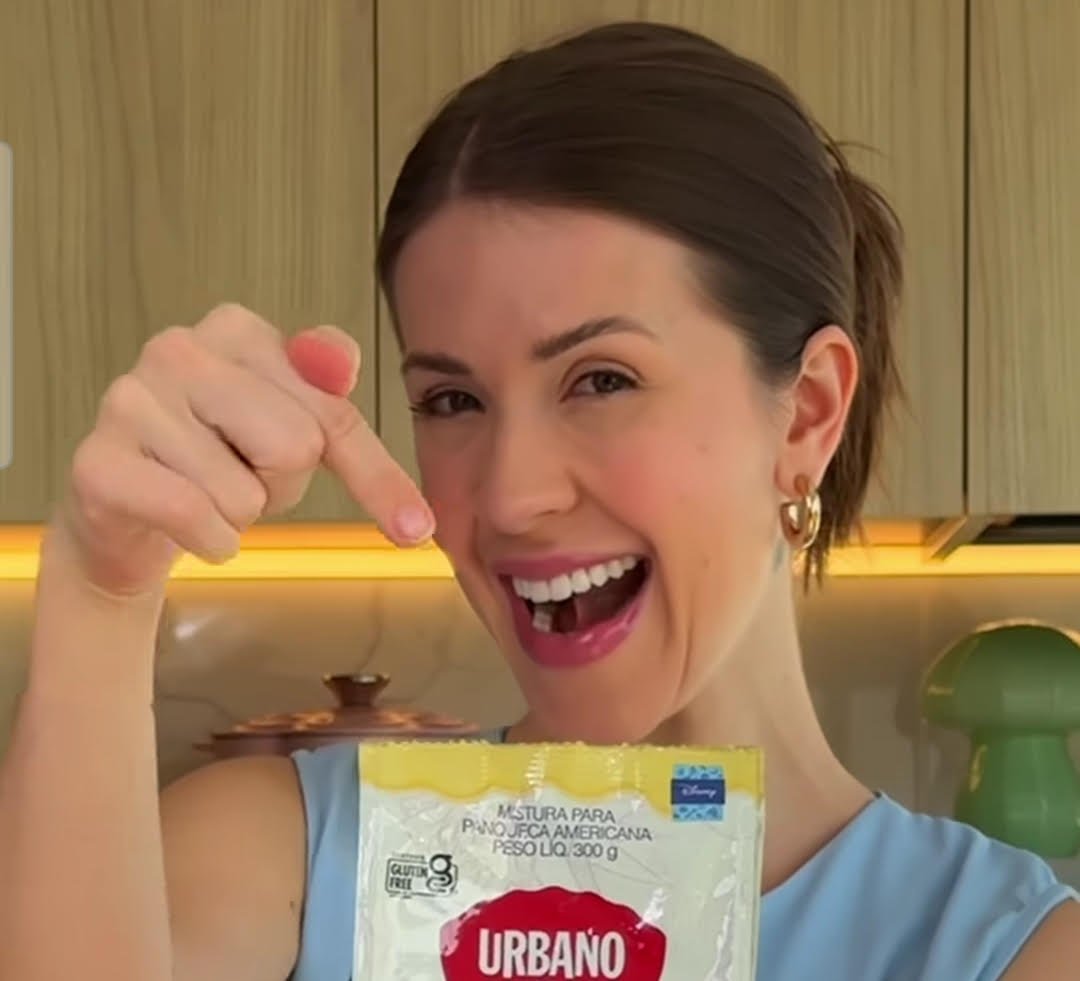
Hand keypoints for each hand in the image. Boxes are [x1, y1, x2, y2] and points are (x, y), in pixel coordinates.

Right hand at [53, 303, 433, 596]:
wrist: (128, 514)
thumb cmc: (218, 462)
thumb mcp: (290, 425)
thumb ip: (328, 398)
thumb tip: (341, 363)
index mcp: (237, 330)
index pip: (332, 411)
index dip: (373, 476)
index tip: (415, 527)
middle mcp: (179, 349)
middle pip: (295, 447)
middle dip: (281, 485)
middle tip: (240, 477)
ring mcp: (130, 400)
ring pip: (247, 493)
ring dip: (240, 515)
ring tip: (203, 492)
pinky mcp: (99, 463)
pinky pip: (199, 518)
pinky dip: (212, 543)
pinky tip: (186, 527)